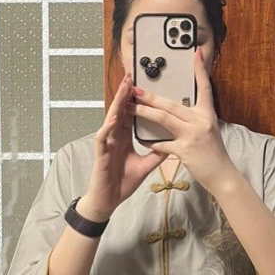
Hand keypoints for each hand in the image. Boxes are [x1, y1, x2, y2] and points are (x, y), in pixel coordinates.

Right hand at [80, 74, 166, 221]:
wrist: (109, 200)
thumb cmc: (122, 182)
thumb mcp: (145, 166)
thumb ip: (157, 154)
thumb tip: (173, 143)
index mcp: (124, 138)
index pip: (131, 114)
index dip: (137, 100)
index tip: (144, 86)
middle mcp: (114, 137)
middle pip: (121, 111)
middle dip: (126, 93)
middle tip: (131, 75)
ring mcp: (107, 144)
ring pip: (111, 119)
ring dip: (117, 103)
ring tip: (124, 88)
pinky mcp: (100, 154)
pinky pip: (103, 138)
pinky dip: (108, 128)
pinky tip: (114, 118)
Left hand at [125, 48, 236, 193]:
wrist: (221, 175)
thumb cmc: (214, 153)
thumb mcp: (209, 130)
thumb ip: (196, 118)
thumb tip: (181, 109)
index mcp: (207, 114)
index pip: (204, 88)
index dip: (200, 70)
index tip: (196, 53)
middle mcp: (201, 122)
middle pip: (172, 104)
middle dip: (152, 96)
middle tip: (136, 89)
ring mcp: (192, 136)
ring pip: (164, 119)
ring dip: (145, 112)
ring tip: (131, 108)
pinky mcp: (184, 151)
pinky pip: (162, 144)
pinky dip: (151, 142)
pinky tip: (142, 139)